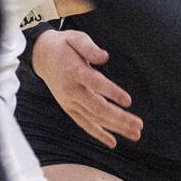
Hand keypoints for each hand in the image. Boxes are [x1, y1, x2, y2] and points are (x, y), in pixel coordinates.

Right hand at [32, 30, 142, 147]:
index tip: (128, 101)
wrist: (42, 57)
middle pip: (97, 107)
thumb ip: (90, 47)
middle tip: (139, 125)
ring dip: (115, 128)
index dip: (112, 92)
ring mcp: (69, 102)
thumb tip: (104, 56)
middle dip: (119, 118)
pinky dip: (98, 134)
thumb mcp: (76, 38)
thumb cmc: (65, 46)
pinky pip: (84, 124)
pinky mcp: (69, 108)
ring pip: (94, 119)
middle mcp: (72, 90)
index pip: (96, 84)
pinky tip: (113, 143)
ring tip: (135, 134)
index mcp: (75, 71)